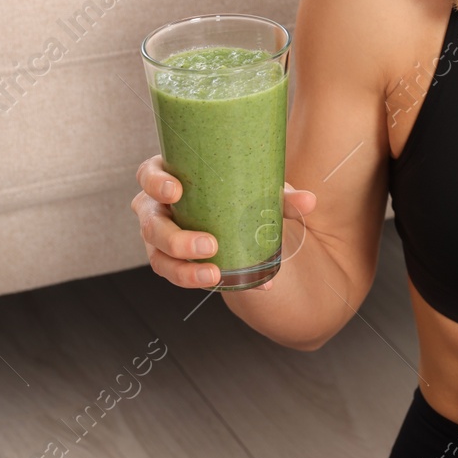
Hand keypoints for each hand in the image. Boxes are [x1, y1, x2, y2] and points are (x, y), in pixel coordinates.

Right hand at [131, 155, 316, 290]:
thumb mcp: (258, 189)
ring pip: (158, 256)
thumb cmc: (238, 191)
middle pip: (151, 224)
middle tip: (209, 245)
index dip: (156, 183)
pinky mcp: (171, 260)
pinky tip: (228, 282)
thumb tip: (310, 202)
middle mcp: (157, 208)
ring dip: (183, 270)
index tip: (176, 191)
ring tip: (214, 276)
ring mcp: (160, 237)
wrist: (238, 217)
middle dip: (175, 238)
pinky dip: (198, 280)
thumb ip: (283, 196)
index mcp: (170, 176)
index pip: (148, 175)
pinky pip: (175, 274)